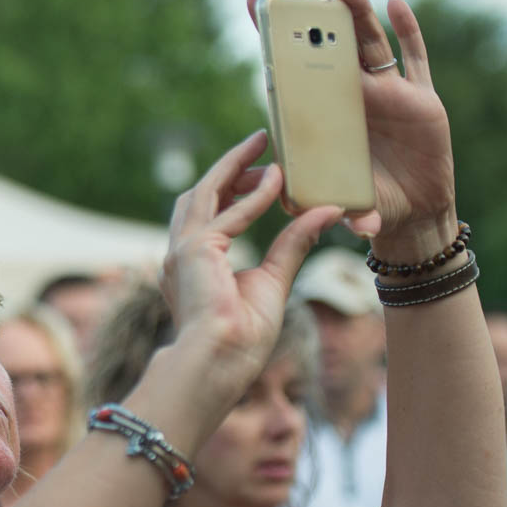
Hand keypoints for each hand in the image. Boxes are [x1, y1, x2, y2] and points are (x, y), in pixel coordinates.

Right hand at [162, 132, 342, 410]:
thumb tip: (326, 212)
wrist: (220, 363)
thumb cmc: (241, 337)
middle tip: (260, 143)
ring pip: (205, 192)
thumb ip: (293, 244)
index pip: (208, 214)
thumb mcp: (274, 280)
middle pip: (200, 195)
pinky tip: (277, 182)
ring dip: (234, 166)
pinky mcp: (194, 252)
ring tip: (262, 145)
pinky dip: (254, 197)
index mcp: (191, 265)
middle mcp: (180, 254)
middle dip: (229, 167)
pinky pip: (229, 214)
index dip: (231, 188)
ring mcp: (182, 250)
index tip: (260, 172)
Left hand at [247, 0, 457, 256]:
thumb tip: (351, 223)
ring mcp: (388, 95)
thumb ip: (344, 210)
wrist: (411, 216)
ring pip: (370, 45)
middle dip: (322, 16)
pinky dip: (408, 30)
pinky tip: (397, 4)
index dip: (275, 35)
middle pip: (334, 47)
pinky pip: (415, 58)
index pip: (293, 68)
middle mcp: (352, 99)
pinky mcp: (421, 100)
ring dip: (359, 15)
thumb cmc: (369, 207)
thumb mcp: (348, 208)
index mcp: (323, 117)